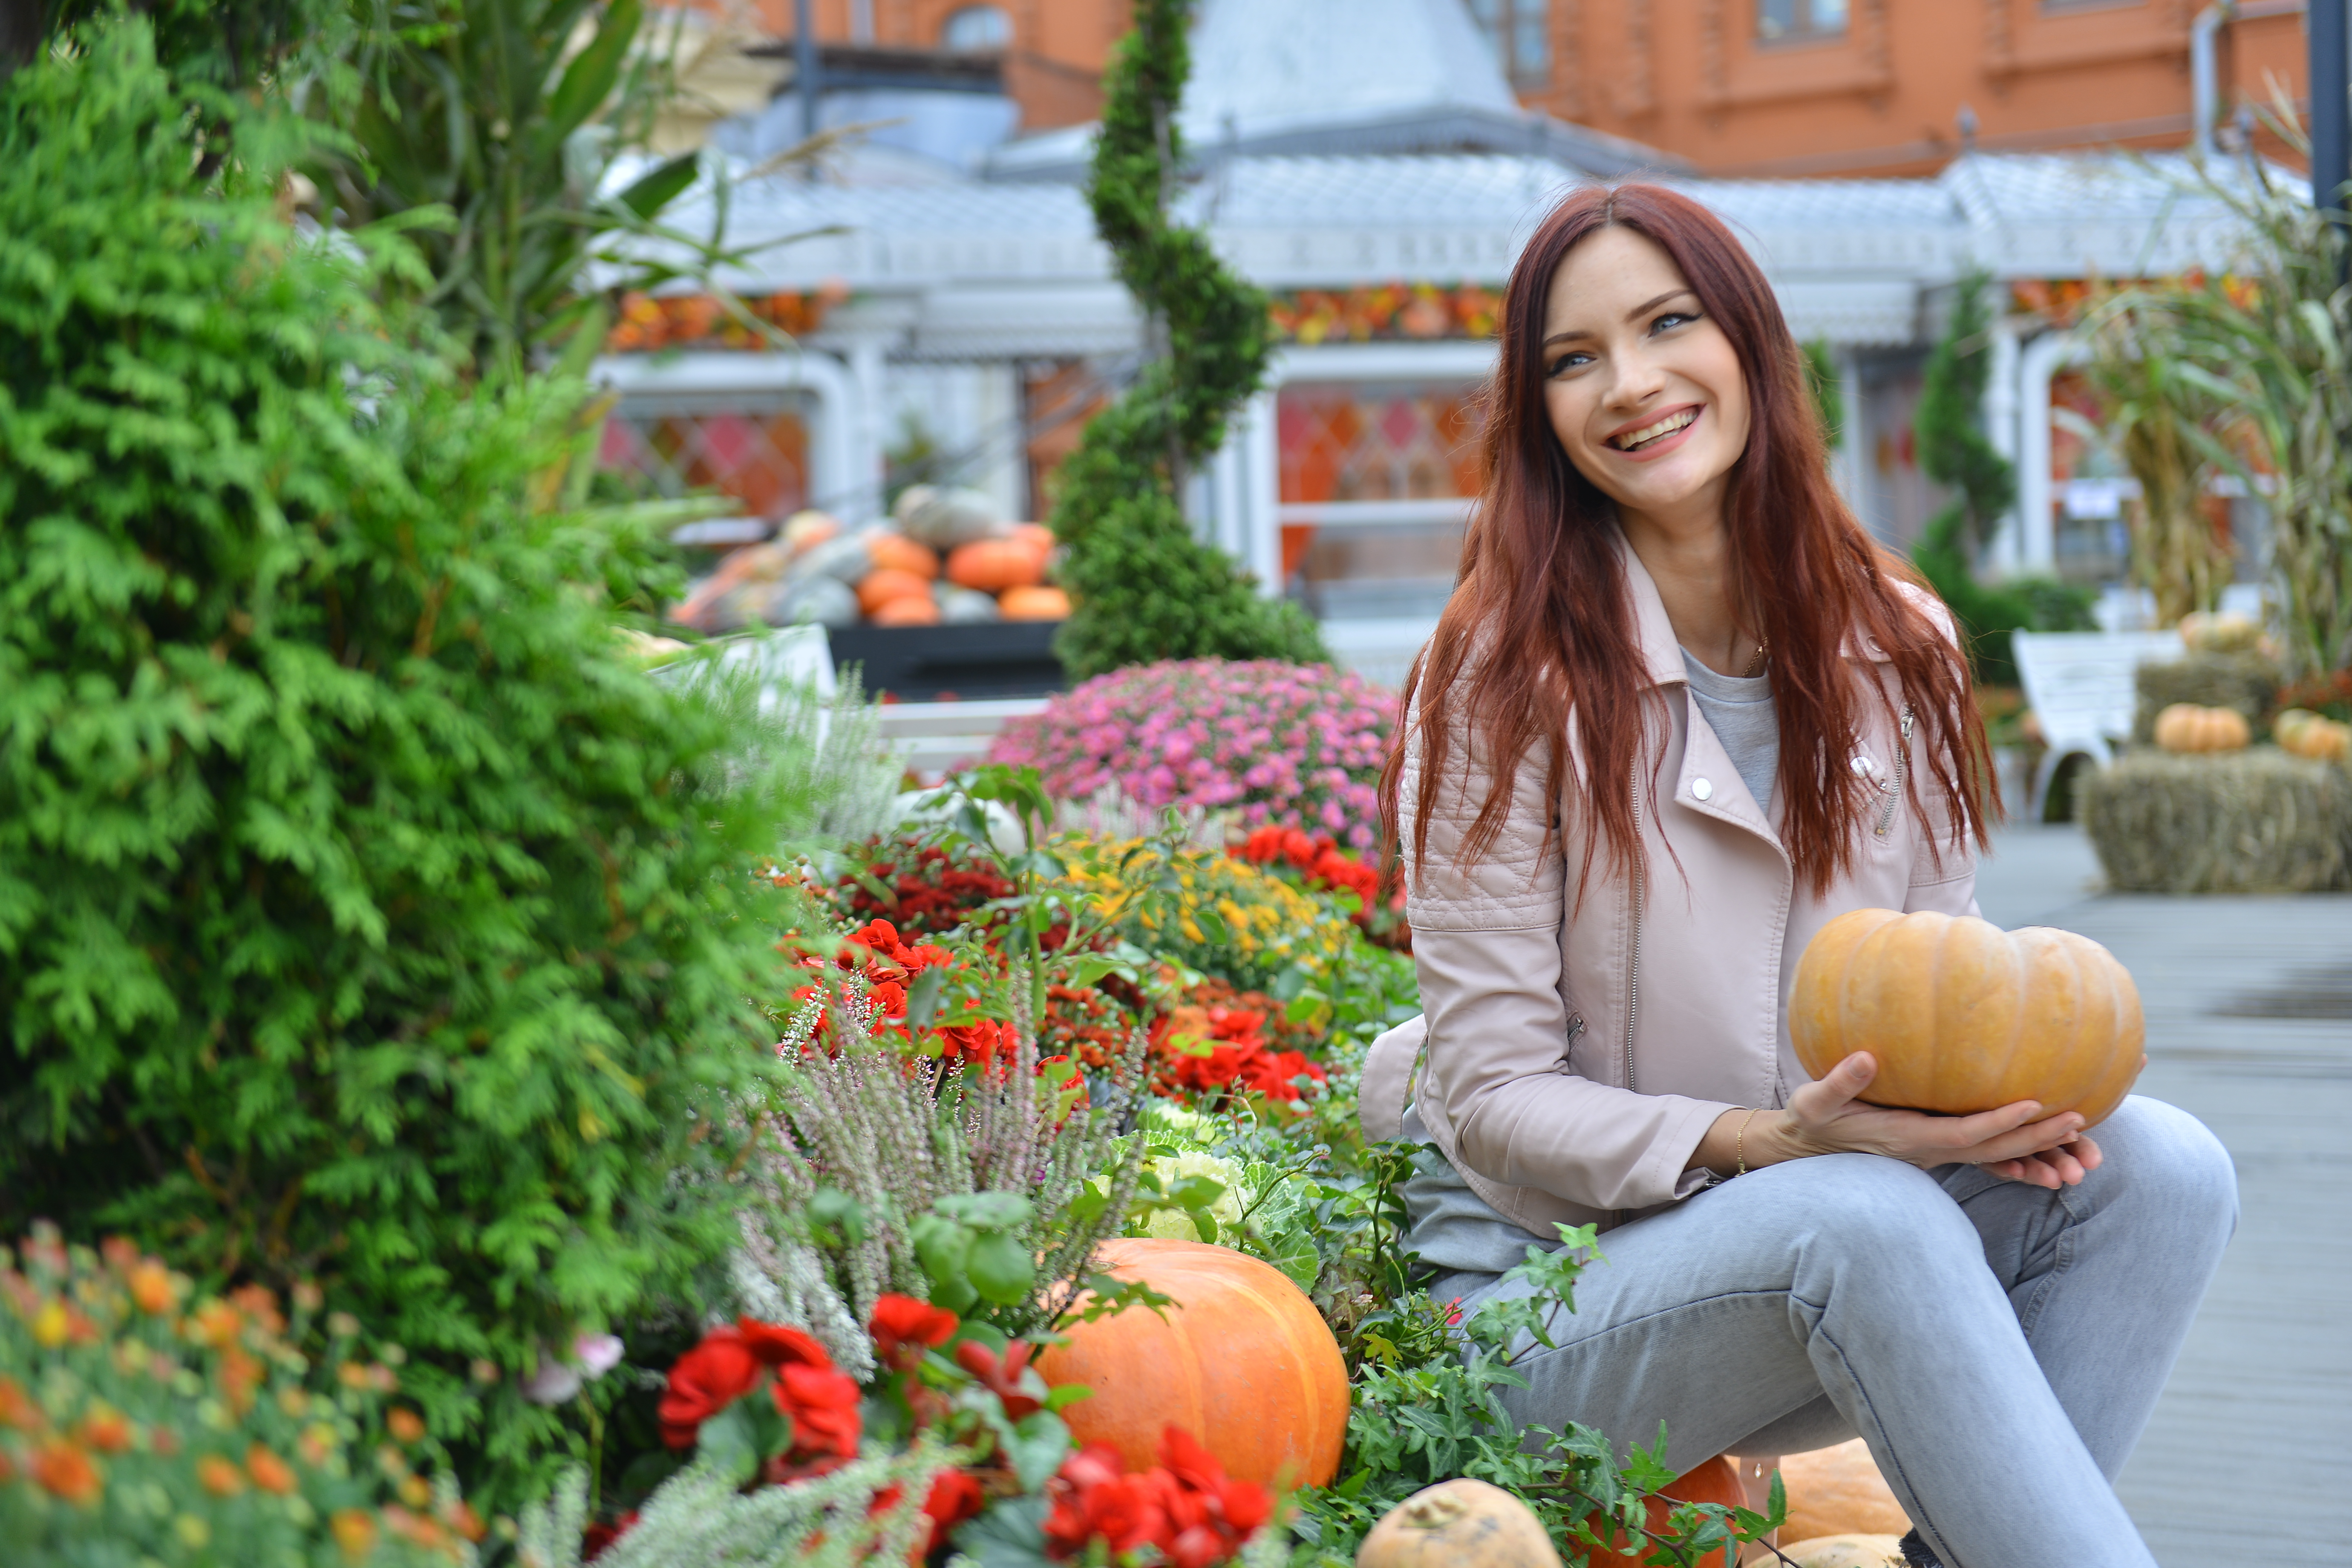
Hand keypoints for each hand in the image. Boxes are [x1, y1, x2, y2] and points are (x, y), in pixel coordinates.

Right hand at [1756, 1051, 2098, 1188]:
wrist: (1806, 1148)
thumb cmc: (1810, 1122)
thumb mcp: (1814, 1101)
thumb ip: (1839, 1082)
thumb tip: (1865, 1057)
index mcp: (1905, 1140)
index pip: (1961, 1135)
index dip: (1998, 1123)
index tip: (2033, 1105)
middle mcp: (1927, 1152)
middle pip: (1991, 1151)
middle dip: (2036, 1138)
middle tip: (2079, 1119)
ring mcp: (1934, 1153)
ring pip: (1994, 1155)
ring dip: (2035, 1144)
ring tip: (2077, 1128)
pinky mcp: (1935, 1146)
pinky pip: (1985, 1151)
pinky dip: (2017, 1147)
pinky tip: (2043, 1135)